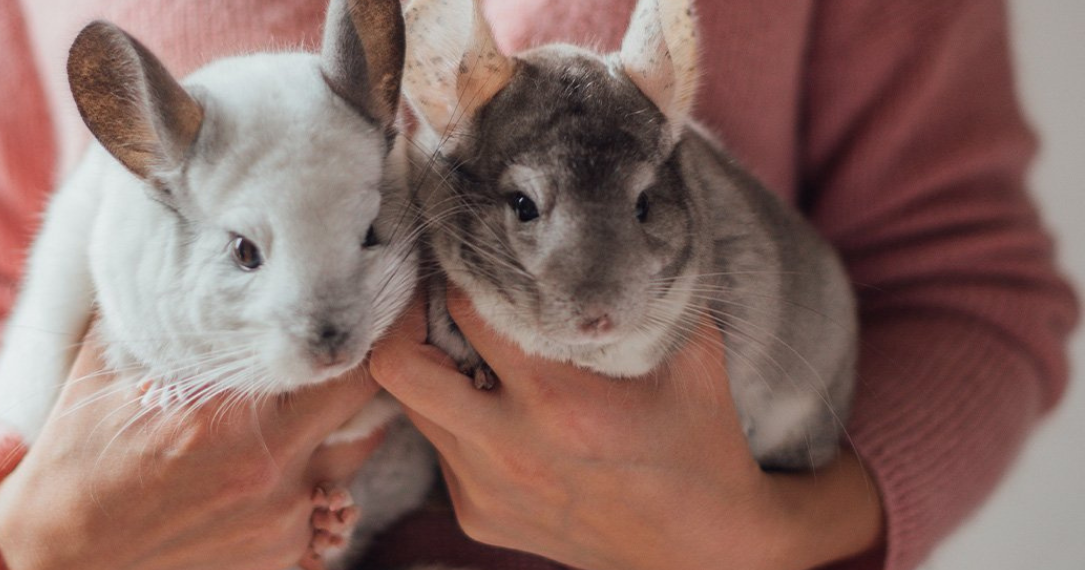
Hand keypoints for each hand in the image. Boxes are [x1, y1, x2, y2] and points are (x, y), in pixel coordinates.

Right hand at [0, 337, 383, 569]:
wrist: (58, 552)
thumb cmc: (82, 452)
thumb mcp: (109, 361)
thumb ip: (161, 306)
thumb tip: (187, 235)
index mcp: (227, 418)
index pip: (340, 364)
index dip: (360, 331)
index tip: (363, 306)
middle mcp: (267, 475)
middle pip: (367, 412)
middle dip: (357, 380)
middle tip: (341, 356)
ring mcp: (279, 525)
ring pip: (350, 460)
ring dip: (335, 432)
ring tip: (300, 412)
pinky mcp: (280, 560)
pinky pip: (324, 505)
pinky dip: (309, 481)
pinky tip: (271, 467)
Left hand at [370, 288, 882, 569]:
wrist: (703, 551)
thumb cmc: (701, 442)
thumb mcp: (692, 354)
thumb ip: (650, 287)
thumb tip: (626, 217)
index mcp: (560, 403)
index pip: (466, 309)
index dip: (461, 269)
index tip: (469, 249)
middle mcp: (509, 449)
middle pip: (398, 366)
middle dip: (404, 321)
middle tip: (434, 299)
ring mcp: (486, 489)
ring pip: (413, 407)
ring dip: (432, 369)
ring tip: (469, 349)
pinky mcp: (479, 516)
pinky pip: (440, 448)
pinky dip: (455, 417)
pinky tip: (499, 407)